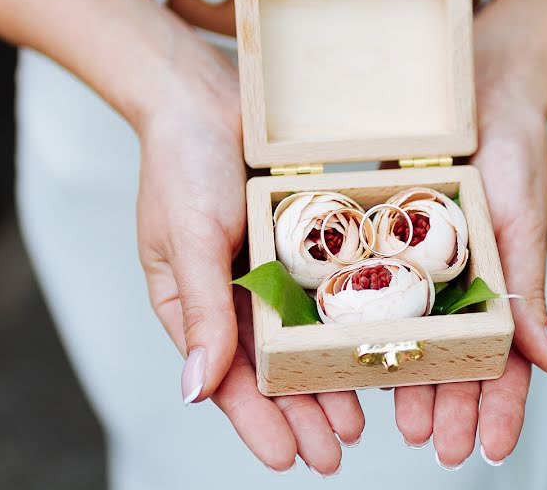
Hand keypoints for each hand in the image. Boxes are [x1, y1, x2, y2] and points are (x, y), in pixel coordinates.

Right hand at [135, 42, 362, 473]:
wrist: (206, 92)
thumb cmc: (181, 162)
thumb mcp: (187, 239)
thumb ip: (198, 310)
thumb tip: (194, 390)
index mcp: (190, 303)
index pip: (223, 378)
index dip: (256, 422)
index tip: (289, 458)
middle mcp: (230, 295)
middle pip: (268, 370)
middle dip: (301, 415)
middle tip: (337, 452)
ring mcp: (264, 271)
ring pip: (299, 342)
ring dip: (325, 382)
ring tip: (357, 420)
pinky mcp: (296, 244)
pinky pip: (320, 293)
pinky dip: (338, 326)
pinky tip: (365, 352)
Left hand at [392, 68, 546, 467]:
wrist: (478, 86)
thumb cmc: (516, 149)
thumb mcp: (523, 220)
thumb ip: (530, 291)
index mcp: (507, 285)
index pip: (509, 361)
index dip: (501, 408)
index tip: (490, 450)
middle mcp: (466, 285)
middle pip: (460, 363)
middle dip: (452, 408)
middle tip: (434, 446)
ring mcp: (428, 268)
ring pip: (420, 340)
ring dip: (414, 384)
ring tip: (398, 423)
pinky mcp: (391, 243)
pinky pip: (380, 293)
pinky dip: (374, 330)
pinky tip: (357, 360)